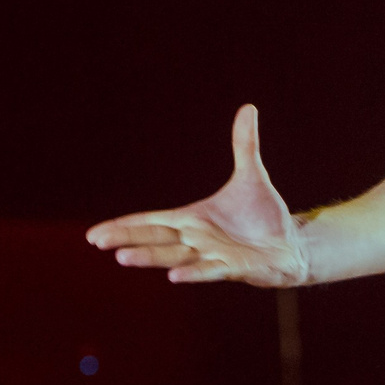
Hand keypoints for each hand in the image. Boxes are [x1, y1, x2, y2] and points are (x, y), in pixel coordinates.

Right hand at [87, 104, 308, 285]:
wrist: (291, 244)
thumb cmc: (264, 216)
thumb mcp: (252, 176)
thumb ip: (244, 145)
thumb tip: (249, 108)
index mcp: (192, 220)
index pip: (150, 222)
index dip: (123, 227)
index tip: (94, 235)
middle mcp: (196, 239)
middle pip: (154, 238)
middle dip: (127, 240)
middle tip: (97, 242)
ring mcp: (212, 255)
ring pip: (174, 256)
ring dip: (150, 256)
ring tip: (124, 258)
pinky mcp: (232, 268)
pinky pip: (209, 270)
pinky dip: (192, 272)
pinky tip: (174, 276)